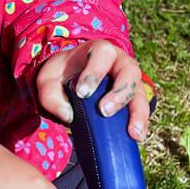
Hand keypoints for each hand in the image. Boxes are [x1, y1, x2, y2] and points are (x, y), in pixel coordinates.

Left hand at [33, 40, 151, 142]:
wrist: (71, 78)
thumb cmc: (62, 75)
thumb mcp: (48, 80)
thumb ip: (50, 95)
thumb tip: (68, 115)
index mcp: (99, 51)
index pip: (102, 54)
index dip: (95, 72)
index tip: (82, 93)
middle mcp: (120, 63)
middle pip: (129, 71)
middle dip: (119, 93)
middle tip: (104, 111)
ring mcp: (130, 80)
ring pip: (140, 92)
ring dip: (138, 113)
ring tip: (133, 133)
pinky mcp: (133, 98)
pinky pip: (141, 109)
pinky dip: (141, 123)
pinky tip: (137, 137)